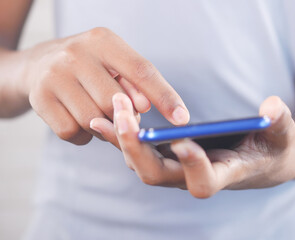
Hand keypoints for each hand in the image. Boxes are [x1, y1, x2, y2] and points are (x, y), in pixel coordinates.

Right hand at [20, 27, 188, 145]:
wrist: (36, 66)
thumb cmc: (88, 68)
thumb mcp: (112, 65)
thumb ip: (135, 85)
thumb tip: (144, 108)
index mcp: (103, 40)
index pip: (141, 71)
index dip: (164, 97)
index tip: (182, 119)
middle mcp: (76, 53)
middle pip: (116, 103)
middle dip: (125, 118)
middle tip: (121, 116)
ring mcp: (54, 75)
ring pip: (94, 121)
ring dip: (103, 128)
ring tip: (98, 115)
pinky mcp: (39, 97)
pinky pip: (72, 132)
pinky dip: (82, 135)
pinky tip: (79, 120)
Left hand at [92, 93, 294, 197]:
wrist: (255, 158)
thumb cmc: (270, 147)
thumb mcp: (281, 134)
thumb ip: (280, 122)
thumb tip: (272, 106)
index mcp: (222, 175)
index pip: (202, 182)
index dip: (193, 165)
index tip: (183, 140)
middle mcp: (191, 176)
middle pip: (156, 175)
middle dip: (137, 148)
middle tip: (125, 117)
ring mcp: (174, 168)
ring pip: (139, 163)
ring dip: (122, 139)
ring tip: (109, 109)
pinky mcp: (165, 155)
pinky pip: (135, 149)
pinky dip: (118, 135)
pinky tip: (103, 116)